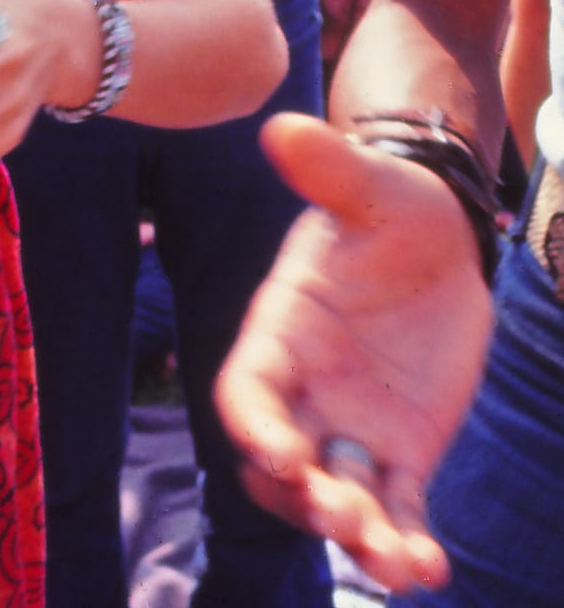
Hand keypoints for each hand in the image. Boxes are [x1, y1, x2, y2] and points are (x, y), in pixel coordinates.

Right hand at [215, 114, 492, 594]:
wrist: (442, 239)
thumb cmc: (391, 205)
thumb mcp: (367, 186)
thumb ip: (327, 169)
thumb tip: (283, 126)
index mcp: (280, 331)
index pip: (248, 390)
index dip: (256, 425)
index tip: (282, 452)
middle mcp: (306, 392)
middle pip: (282, 465)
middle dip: (304, 497)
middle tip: (344, 513)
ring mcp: (351, 429)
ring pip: (338, 499)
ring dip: (357, 536)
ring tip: (396, 562)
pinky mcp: (401, 454)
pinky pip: (396, 509)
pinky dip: (406, 545)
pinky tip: (430, 570)